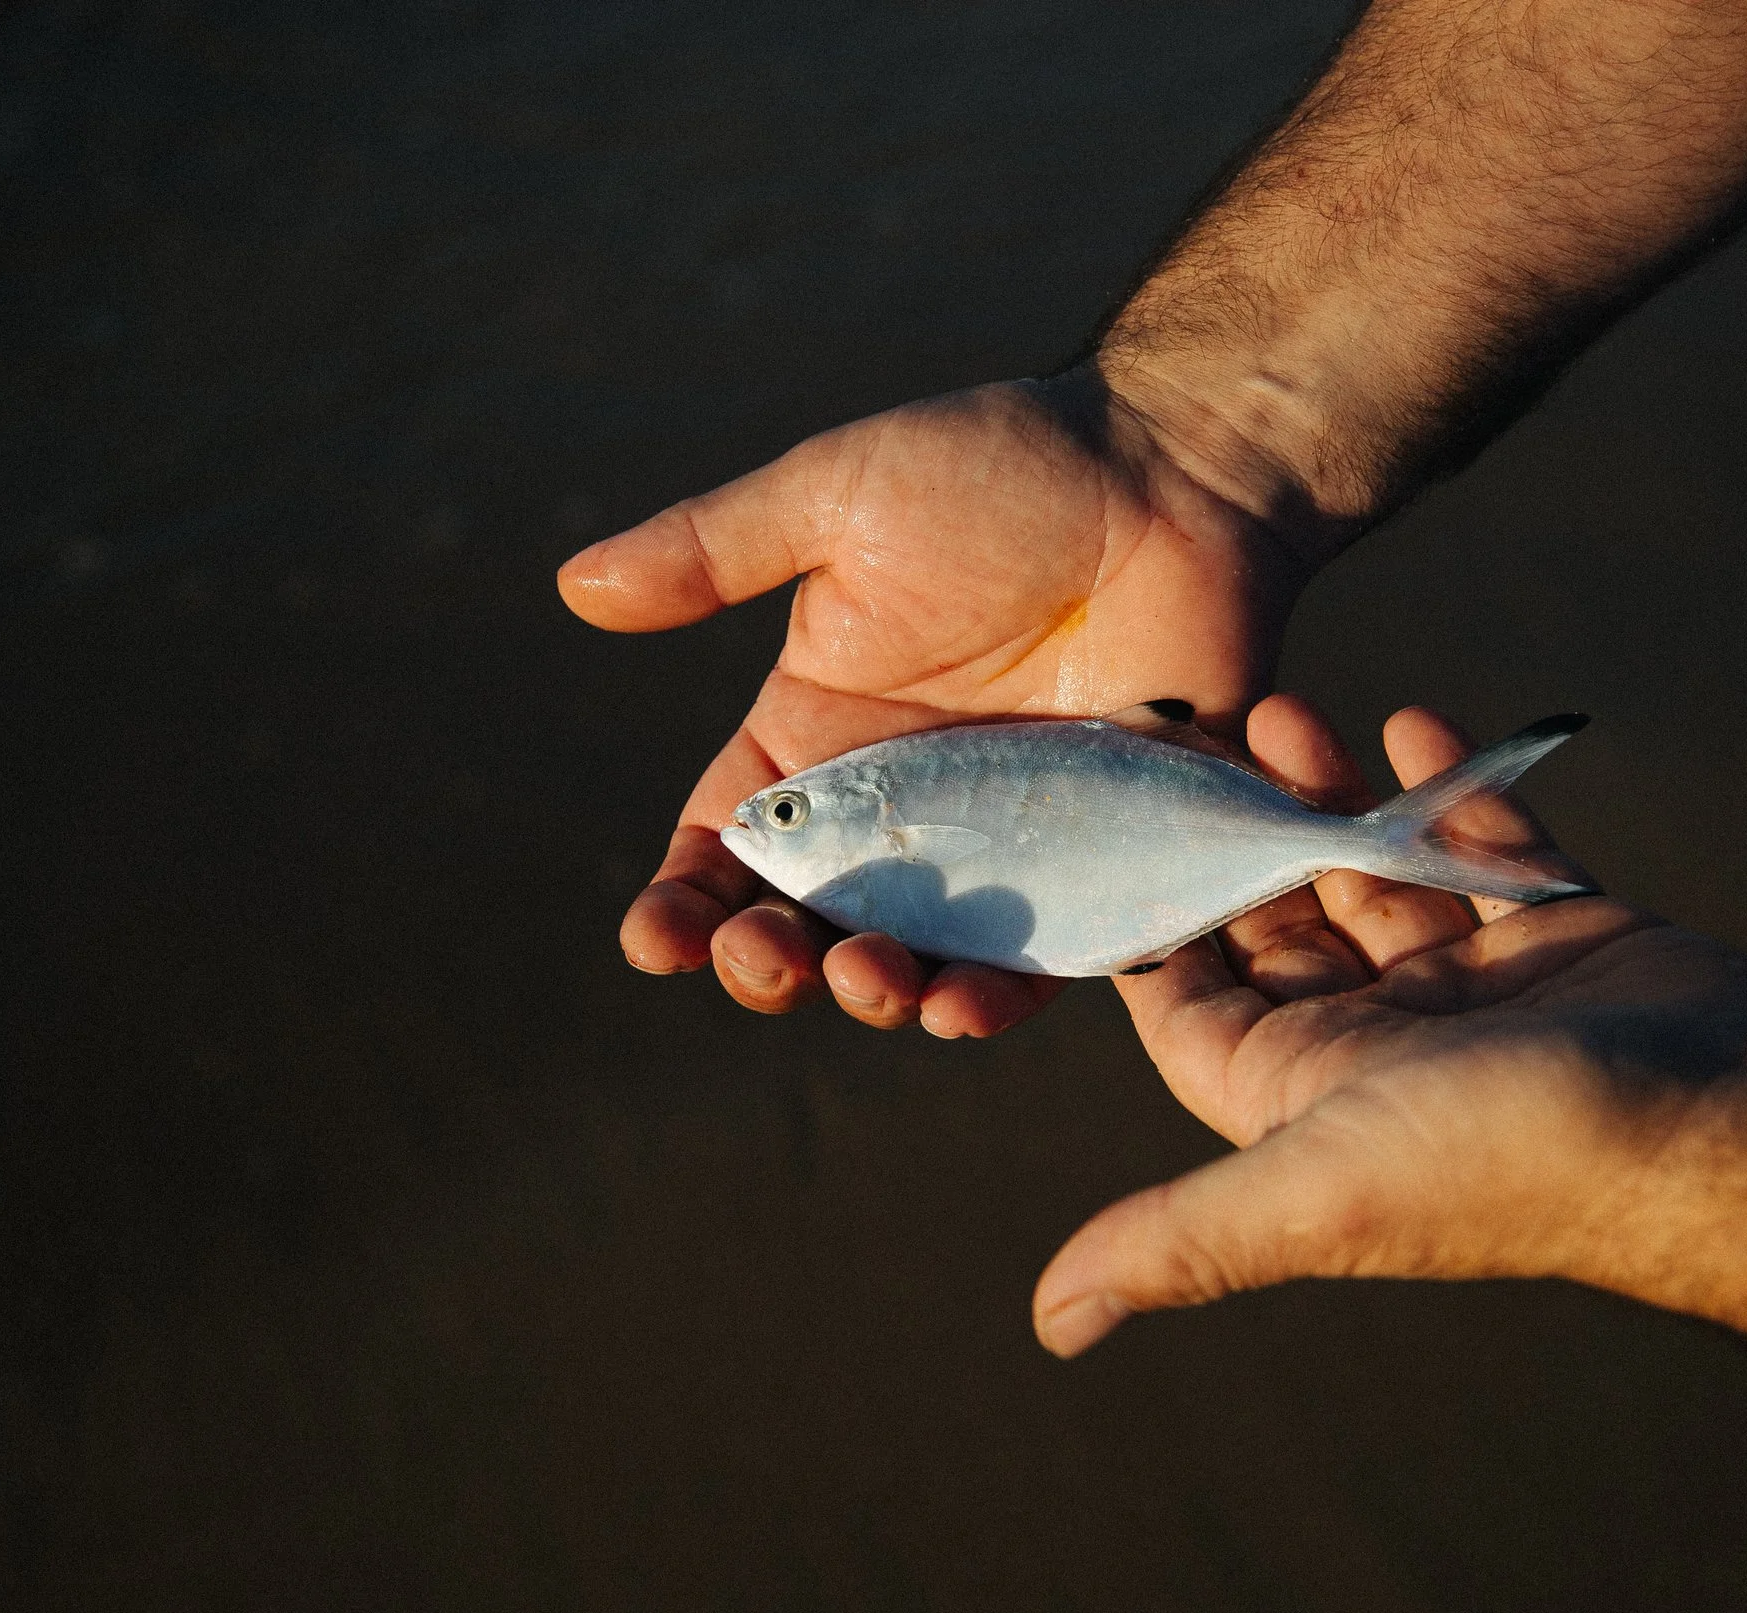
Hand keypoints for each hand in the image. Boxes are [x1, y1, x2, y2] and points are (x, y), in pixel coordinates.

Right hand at [560, 373, 1321, 1036]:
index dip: (683, 899)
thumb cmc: (1003, 469)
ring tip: (864, 981)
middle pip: (806, 920)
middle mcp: (898, 810)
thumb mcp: (836, 496)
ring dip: (872, 988)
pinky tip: (961, 1009)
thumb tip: (574, 590)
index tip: (654, 936)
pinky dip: (996, 995)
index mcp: (819, 735)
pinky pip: (1039, 957)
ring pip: (911, 954)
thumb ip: (713, 549)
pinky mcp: (1093, 863)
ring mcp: (995, 846)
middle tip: (764, 961)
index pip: (728, 843)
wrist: (1172, 474)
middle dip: (768, 960)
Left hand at [1032, 695, 1746, 1354]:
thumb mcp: (1313, 1192)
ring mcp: (1478, 989)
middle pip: (1284, 926)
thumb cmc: (1510, 1163)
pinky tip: (1408, 724)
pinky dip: (1448, 791)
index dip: (1152, 929)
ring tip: (1291, 711)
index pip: (1193, 1009)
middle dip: (1241, 838)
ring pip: (1379, 875)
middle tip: (1210, 734)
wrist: (1727, 1126)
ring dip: (1333, 798)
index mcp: (1307, 1100)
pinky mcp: (1564, 935)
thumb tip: (1051, 1327)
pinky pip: (1485, 848)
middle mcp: (1383, 1047)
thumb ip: (1180, 1238)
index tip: (1114, 832)